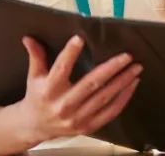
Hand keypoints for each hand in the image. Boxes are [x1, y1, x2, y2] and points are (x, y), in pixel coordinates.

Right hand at [13, 35, 142, 145]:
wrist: (35, 127)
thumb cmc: (37, 97)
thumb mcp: (34, 76)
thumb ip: (36, 56)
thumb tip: (29, 37)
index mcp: (49, 90)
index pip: (60, 69)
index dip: (70, 54)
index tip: (80, 39)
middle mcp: (63, 105)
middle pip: (90, 84)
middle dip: (111, 69)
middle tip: (127, 56)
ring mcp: (77, 118)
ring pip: (104, 98)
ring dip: (122, 82)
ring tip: (136, 68)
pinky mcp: (88, 126)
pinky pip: (110, 112)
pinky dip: (124, 98)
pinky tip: (133, 84)